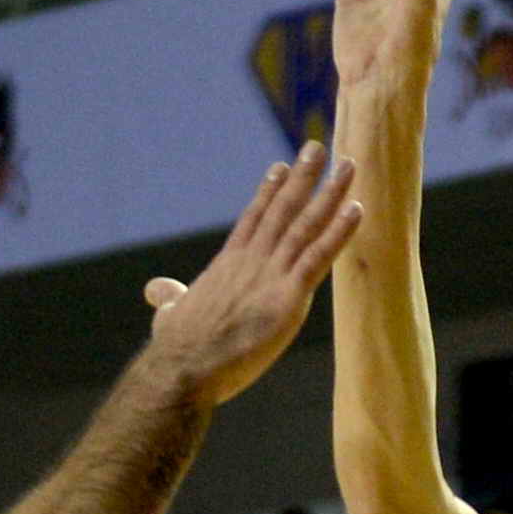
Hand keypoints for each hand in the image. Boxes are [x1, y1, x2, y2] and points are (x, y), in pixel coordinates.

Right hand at [140, 143, 362, 404]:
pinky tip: (356, 209)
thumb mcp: (171, 314)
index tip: (283, 167)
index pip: (253, 219)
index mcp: (228, 264)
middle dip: (302, 176)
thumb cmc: (176, 348)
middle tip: (319, 147)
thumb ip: (170, 297)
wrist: (185, 366)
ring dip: (329, 192)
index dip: (270, 191)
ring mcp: (270, 275)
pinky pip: (319, 257)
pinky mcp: (286, 297)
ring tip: (347, 164)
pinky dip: (339, 232)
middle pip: (282, 209)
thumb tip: (156, 291)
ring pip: (305, 224)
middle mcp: (251, 260)